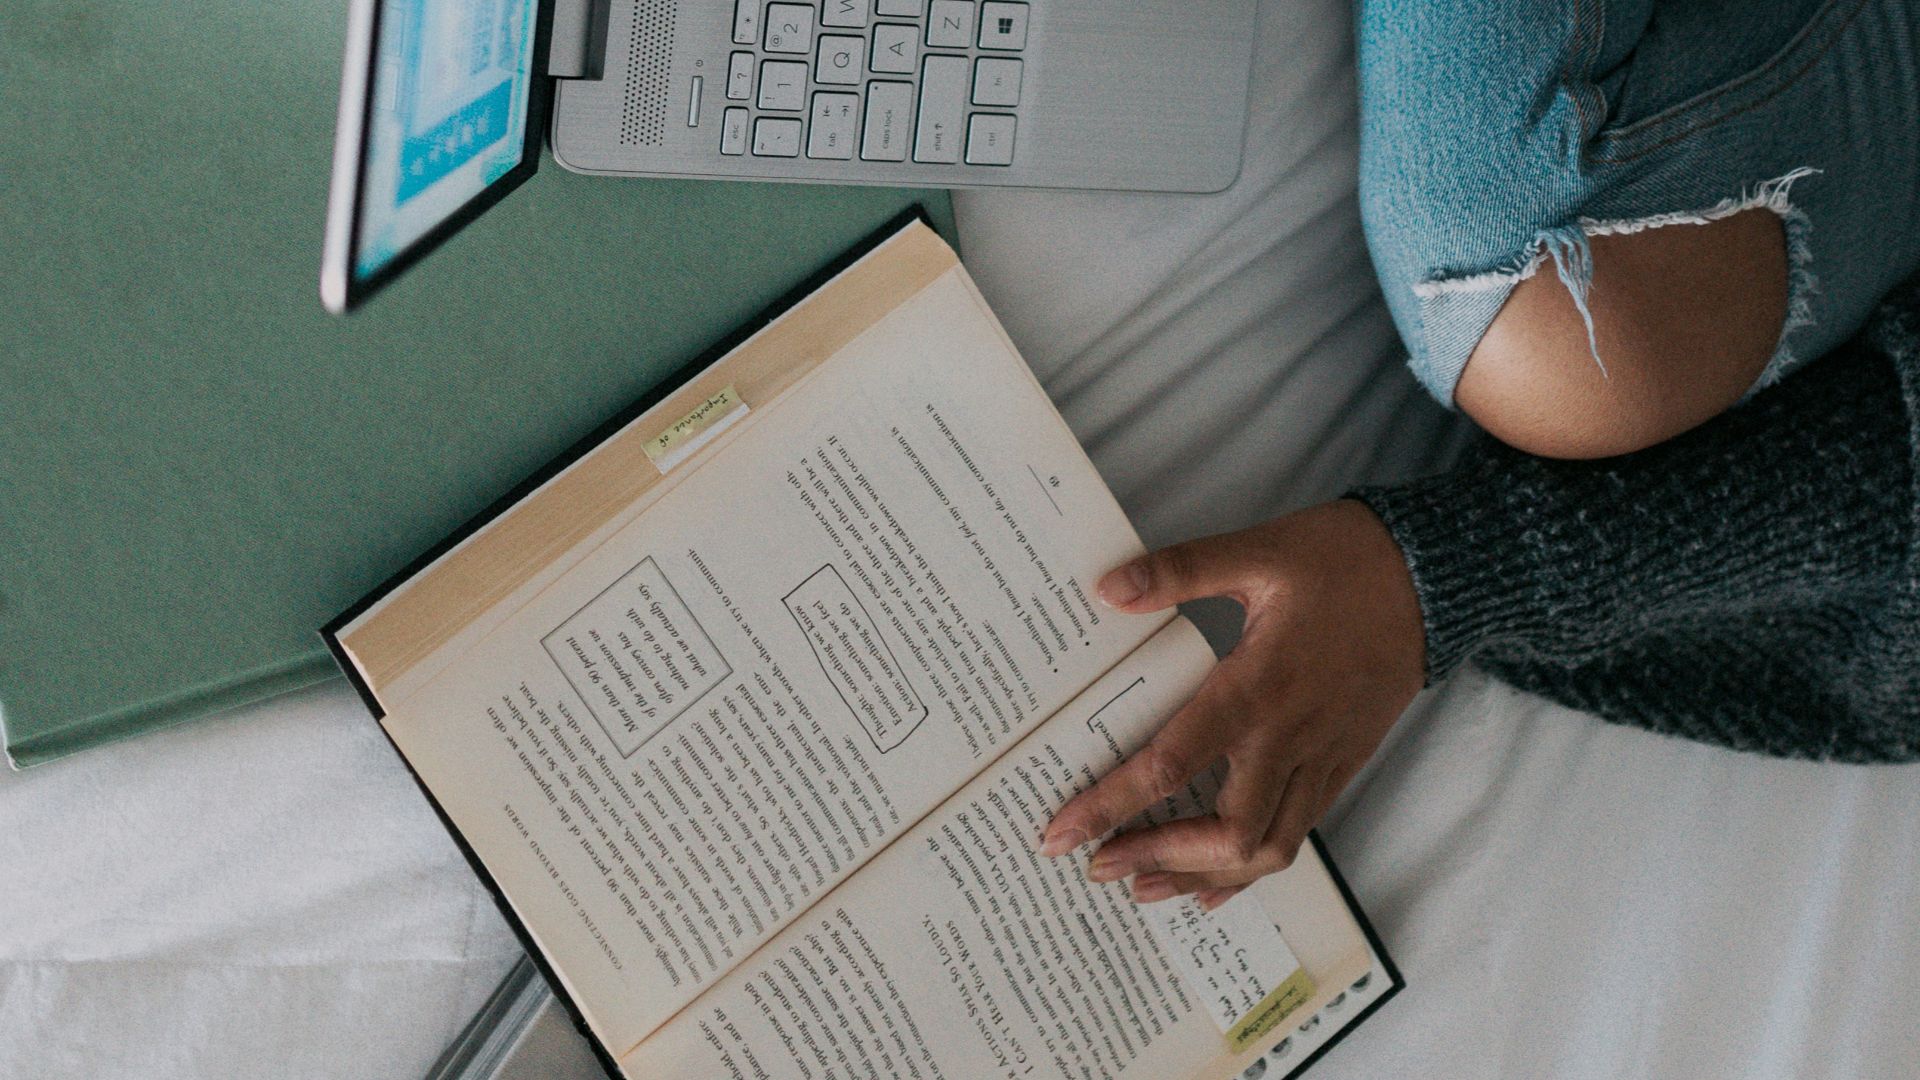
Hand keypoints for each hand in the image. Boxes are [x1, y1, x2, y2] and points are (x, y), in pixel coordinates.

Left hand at [1037, 499, 1425, 908]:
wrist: (1434, 578)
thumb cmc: (1345, 562)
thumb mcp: (1257, 552)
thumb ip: (1179, 571)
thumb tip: (1107, 587)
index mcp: (1256, 688)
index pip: (1171, 764)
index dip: (1111, 804)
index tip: (1063, 833)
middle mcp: (1288, 738)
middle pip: (1224, 834)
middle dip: (1156, 858)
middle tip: (1098, 866)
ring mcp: (1321, 758)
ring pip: (1266, 849)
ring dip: (1201, 876)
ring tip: (1146, 887)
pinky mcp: (1342, 764)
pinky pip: (1297, 834)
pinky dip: (1250, 866)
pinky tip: (1216, 880)